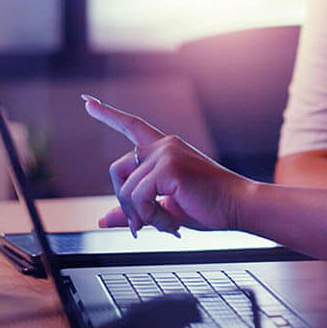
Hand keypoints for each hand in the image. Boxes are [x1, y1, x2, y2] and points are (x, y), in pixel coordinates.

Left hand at [82, 95, 253, 233]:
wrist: (239, 207)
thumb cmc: (209, 206)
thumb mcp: (166, 209)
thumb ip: (135, 211)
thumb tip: (103, 219)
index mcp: (166, 150)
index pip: (131, 126)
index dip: (107, 114)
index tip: (88, 102)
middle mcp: (165, 146)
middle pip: (116, 170)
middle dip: (123, 201)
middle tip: (143, 224)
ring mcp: (167, 154)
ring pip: (127, 190)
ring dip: (141, 216)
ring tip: (166, 224)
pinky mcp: (170, 167)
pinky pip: (138, 197)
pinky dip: (148, 217)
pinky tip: (169, 222)